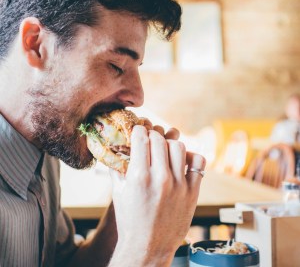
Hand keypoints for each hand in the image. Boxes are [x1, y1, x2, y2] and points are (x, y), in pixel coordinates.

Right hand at [109, 125, 205, 265]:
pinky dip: (191, 156)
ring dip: (170, 144)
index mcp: (139, 177)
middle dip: (152, 134)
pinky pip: (198, 162)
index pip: (142, 138)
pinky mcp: (192, 192)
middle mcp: (160, 178)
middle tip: (150, 139)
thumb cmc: (130, 220)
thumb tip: (115, 151)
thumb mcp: (118, 193)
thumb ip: (116, 169)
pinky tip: (182, 161)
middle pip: (159, 139)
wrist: (148, 247)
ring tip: (165, 150)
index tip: (138, 130)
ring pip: (178, 146)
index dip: (139, 130)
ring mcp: (178, 184)